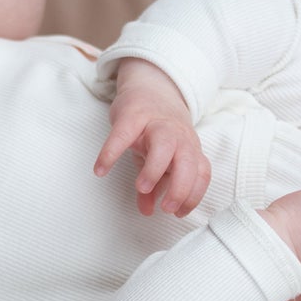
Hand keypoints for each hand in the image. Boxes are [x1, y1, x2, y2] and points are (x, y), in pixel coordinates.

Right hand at [95, 58, 209, 215]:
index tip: (178, 213)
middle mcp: (179, 136)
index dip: (194, 195)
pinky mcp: (133, 114)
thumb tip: (147, 211)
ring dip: (155, 169)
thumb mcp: (160, 159)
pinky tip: (100, 170)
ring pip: (164, 145)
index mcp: (190, 149)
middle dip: (181, 188)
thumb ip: (155, 186)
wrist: (151, 87)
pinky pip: (123, 134)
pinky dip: (111, 152)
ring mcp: (156, 124)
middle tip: (166, 208)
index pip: (201, 173)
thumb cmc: (157, 131)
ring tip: (141, 188)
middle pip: (189, 162)